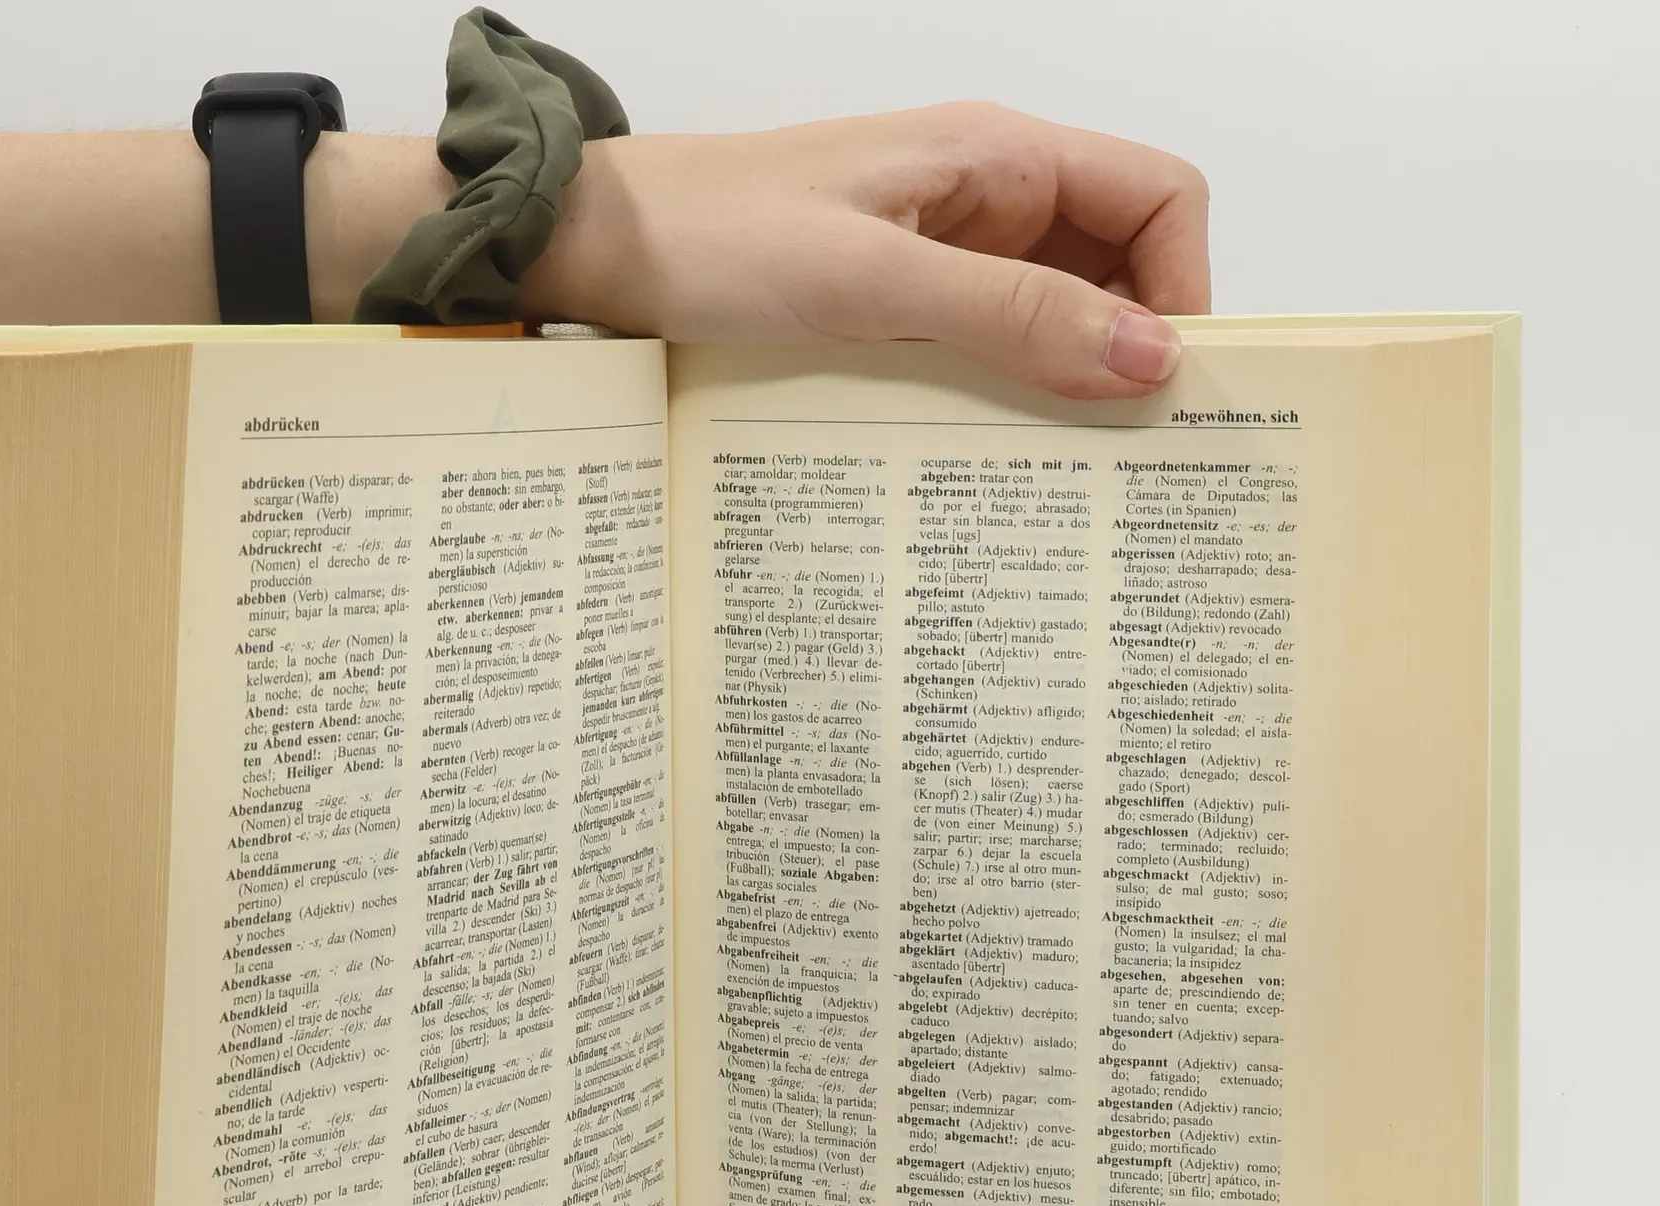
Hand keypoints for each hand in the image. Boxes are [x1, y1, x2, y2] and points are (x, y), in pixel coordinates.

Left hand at [527, 102, 1209, 398]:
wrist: (600, 249)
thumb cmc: (714, 236)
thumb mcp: (873, 281)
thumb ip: (1012, 315)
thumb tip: (1149, 360)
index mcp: (999, 157)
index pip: (1158, 199)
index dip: (1184, 288)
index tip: (1165, 389)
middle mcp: (986, 199)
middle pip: (1117, 267)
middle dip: (1131, 351)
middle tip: (1122, 455)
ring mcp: (943, 254)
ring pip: (1054, 317)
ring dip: (1065, 384)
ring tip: (1058, 468)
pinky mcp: (899, 304)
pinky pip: (986, 347)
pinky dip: (1003, 396)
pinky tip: (987, 452)